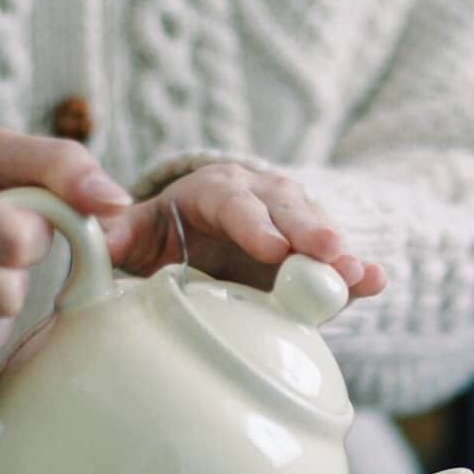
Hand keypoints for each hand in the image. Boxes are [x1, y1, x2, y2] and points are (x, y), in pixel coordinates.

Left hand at [103, 163, 385, 298]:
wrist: (206, 243)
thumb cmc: (169, 238)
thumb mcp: (140, 234)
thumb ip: (119, 237)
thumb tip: (95, 240)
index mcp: (214, 192)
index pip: (232, 201)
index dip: (253, 223)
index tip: (270, 248)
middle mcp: (260, 201)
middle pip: (286, 212)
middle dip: (310, 232)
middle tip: (330, 254)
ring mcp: (293, 228)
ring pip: (319, 234)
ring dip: (340, 255)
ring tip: (358, 274)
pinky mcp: (313, 259)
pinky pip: (338, 264)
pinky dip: (358, 274)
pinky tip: (378, 282)